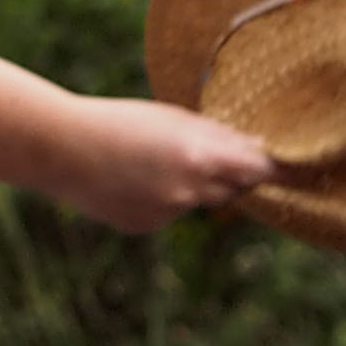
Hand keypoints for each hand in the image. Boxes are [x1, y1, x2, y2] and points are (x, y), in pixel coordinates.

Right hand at [46, 95, 277, 232]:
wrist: (59, 149)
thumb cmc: (117, 122)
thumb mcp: (173, 119)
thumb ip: (219, 137)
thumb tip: (260, 150)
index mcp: (202, 159)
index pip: (261, 171)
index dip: (274, 168)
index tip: (287, 167)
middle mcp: (190, 192)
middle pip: (234, 189)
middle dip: (229, 175)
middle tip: (202, 153)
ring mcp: (167, 214)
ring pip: (198, 201)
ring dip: (191, 186)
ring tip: (150, 162)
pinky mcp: (145, 226)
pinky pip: (167, 212)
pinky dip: (159, 199)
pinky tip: (129, 181)